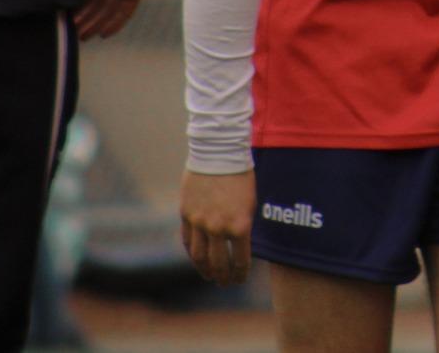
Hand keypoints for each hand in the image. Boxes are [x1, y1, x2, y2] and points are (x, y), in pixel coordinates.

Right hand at [76, 0, 148, 40]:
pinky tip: (103, 34)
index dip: (81, 5)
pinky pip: (126, 10)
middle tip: (74, 33)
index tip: (67, 17)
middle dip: (87, 19)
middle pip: (101, 3)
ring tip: (82, 37)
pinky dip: (115, 22)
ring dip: (97, 23)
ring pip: (111, 9)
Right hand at [179, 169, 254, 285]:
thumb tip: (242, 244)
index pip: (240, 260)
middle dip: (222, 277)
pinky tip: (197, 257)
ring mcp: (199, 222)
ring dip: (204, 269)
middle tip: (225, 283)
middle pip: (217, 263)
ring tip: (210, 275)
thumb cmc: (242, 175)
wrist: (218, 154)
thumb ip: (245, 225)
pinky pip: (188, 240)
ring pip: (198, 256)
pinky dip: (192, 252)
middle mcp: (217, 228)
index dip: (240, 274)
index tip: (240, 280)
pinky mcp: (186, 215)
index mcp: (239, 225)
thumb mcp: (252, 202)